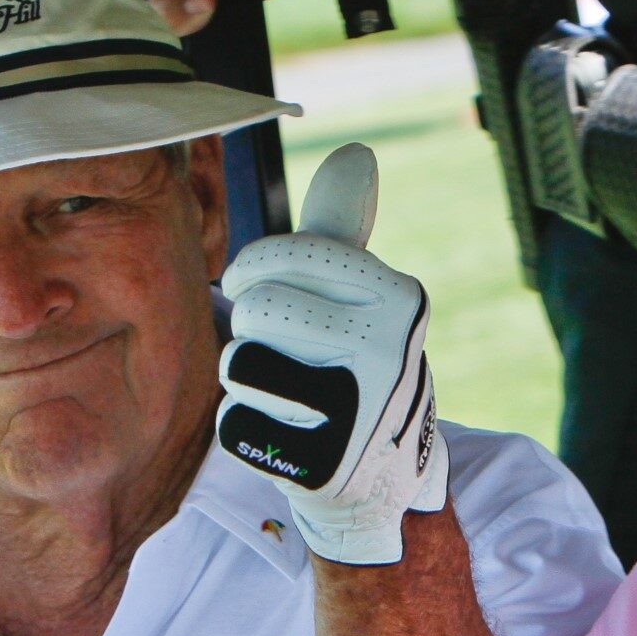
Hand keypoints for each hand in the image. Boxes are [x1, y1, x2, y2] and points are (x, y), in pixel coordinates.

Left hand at [217, 143, 448, 564]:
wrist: (380, 483)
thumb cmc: (355, 371)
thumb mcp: (362, 299)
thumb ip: (343, 233)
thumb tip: (355, 152)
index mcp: (400, 295)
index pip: (281, 256)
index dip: (252, 272)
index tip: (256, 289)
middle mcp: (390, 348)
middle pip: (256, 311)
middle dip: (255, 333)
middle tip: (289, 356)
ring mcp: (361, 411)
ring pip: (240, 366)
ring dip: (248, 383)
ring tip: (289, 398)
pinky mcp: (325, 465)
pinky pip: (236, 425)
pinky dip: (249, 434)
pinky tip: (289, 440)